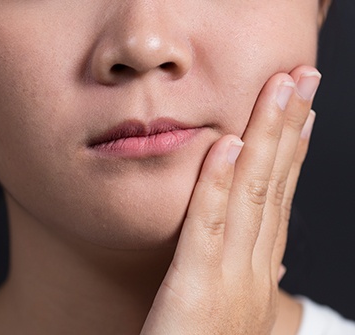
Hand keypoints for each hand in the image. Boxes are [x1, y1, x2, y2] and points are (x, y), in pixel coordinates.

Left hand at [140, 66, 319, 334]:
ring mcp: (231, 277)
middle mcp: (255, 268)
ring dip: (266, 139)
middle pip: (275, 184)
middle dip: (290, 127)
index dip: (294, 152)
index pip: (281, 199)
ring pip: (252, 194)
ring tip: (278, 92)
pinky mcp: (198, 287)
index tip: (303, 114)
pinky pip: (208, 226)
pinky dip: (218, 184)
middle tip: (302, 79)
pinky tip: (227, 146)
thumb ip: (260, 284)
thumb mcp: (243, 314)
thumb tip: (282, 272)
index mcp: (261, 271)